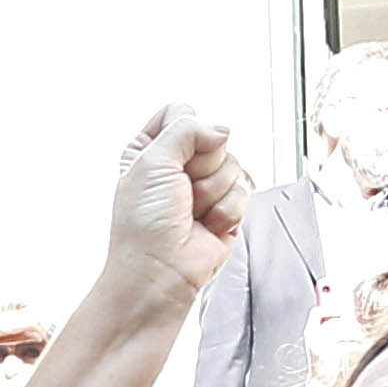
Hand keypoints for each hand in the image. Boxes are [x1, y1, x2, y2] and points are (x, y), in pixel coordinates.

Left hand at [109, 105, 254, 295]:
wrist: (158, 273)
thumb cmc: (143, 225)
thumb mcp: (152, 159)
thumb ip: (187, 129)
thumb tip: (220, 130)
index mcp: (153, 149)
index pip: (182, 112)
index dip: (185, 130)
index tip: (171, 156)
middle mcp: (180, 167)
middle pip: (214, 138)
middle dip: (201, 166)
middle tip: (181, 191)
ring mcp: (205, 188)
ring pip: (233, 164)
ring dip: (212, 192)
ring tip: (191, 213)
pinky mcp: (227, 210)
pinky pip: (244, 192)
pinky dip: (226, 211)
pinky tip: (207, 226)